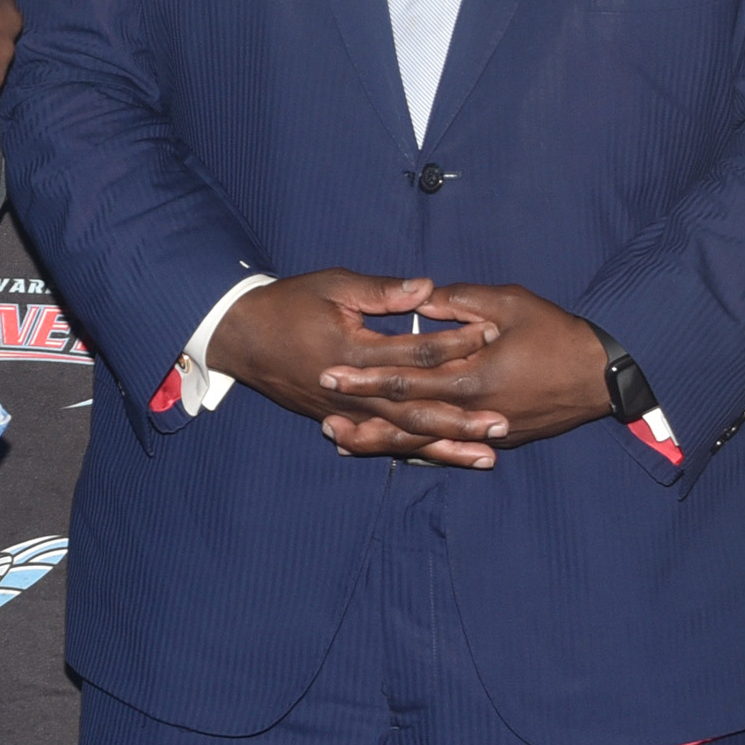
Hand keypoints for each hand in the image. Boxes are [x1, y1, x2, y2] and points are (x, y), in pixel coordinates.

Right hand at [210, 271, 505, 468]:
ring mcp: (346, 412)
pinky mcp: (340, 421)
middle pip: (416, 409)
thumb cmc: (288, 304)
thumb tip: (427, 288)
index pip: (415, 352)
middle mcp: (353, 391)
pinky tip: (442, 459)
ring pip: (403, 434)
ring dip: (446, 446)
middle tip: (503, 425)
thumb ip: (381, 291)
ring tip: (487, 455)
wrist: (242, 337)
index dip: (456, 344)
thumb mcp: (333, 286)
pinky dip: (414, 450)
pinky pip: (382, 441)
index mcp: (354, 351)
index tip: (492, 337)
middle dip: (462, 419)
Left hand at [316, 283, 617, 450]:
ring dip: (380, 441)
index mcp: (470, 377)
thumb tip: (419, 300)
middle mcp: (472, 412)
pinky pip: (449, 446)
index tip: (329, 371)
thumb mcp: (509, 302)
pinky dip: (416, 447)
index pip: (404, 380)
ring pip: (422, 442)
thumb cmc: (557, 332)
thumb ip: (460, 301)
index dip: (364, 377)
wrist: (602, 374)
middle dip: (361, 413)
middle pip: (404, 420)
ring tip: (340, 438)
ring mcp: (485, 432)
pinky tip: (391, 447)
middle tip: (322, 409)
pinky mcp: (498, 439)